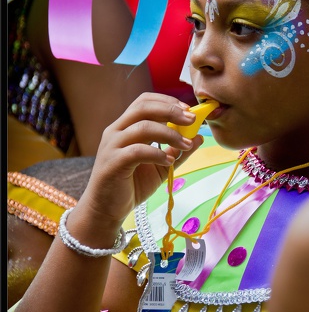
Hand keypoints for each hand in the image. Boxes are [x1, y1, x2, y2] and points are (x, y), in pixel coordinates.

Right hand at [79, 92, 202, 226]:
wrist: (106, 210)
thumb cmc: (131, 186)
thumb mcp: (160, 166)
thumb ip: (177, 151)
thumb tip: (199, 137)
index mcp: (125, 127)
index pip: (144, 101)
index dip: (168, 101)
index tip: (189, 110)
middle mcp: (116, 131)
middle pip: (143, 108)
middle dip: (171, 111)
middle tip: (192, 120)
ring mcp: (112, 146)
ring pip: (143, 127)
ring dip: (170, 134)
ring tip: (186, 145)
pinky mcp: (112, 163)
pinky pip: (137, 151)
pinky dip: (157, 153)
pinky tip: (169, 161)